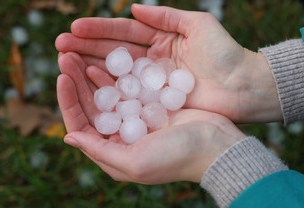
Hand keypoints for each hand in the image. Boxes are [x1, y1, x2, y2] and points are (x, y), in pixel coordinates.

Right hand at [55, 4, 281, 122]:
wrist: (243, 86)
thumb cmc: (225, 53)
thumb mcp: (199, 25)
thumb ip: (166, 17)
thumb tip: (133, 8)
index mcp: (162, 41)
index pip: (124, 33)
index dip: (99, 30)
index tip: (74, 29)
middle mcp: (153, 62)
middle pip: (115, 53)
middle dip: (87, 48)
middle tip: (59, 46)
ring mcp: (153, 83)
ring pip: (117, 73)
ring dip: (91, 67)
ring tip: (65, 62)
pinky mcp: (157, 102)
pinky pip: (129, 94)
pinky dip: (109, 89)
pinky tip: (89, 84)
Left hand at [57, 52, 244, 183]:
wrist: (216, 147)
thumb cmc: (176, 158)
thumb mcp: (133, 162)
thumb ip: (100, 151)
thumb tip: (68, 138)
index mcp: (114, 153)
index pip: (81, 125)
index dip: (69, 101)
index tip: (62, 77)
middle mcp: (122, 137)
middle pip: (92, 107)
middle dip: (77, 82)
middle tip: (66, 56)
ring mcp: (137, 121)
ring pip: (107, 95)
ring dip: (92, 75)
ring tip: (79, 54)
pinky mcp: (151, 107)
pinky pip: (127, 88)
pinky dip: (115, 76)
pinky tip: (105, 61)